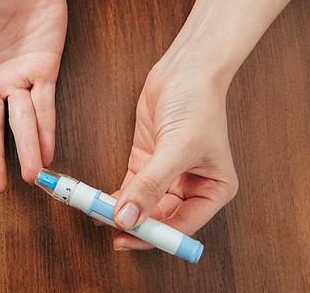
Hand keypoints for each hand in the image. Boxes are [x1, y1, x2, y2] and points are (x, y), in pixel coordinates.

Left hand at [110, 55, 238, 250]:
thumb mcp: (177, 148)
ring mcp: (167, 176)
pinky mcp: (147, 163)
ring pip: (142, 205)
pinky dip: (115, 196)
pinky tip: (99, 202)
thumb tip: (128, 218)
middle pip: (159, 219)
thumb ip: (152, 186)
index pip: (182, 226)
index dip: (154, 236)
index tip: (126, 239)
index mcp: (213, 190)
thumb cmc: (197, 104)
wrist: (185, 70)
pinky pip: (130, 188)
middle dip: (134, 224)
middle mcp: (191, 187)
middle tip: (107, 226)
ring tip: (96, 215)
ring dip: (120, 211)